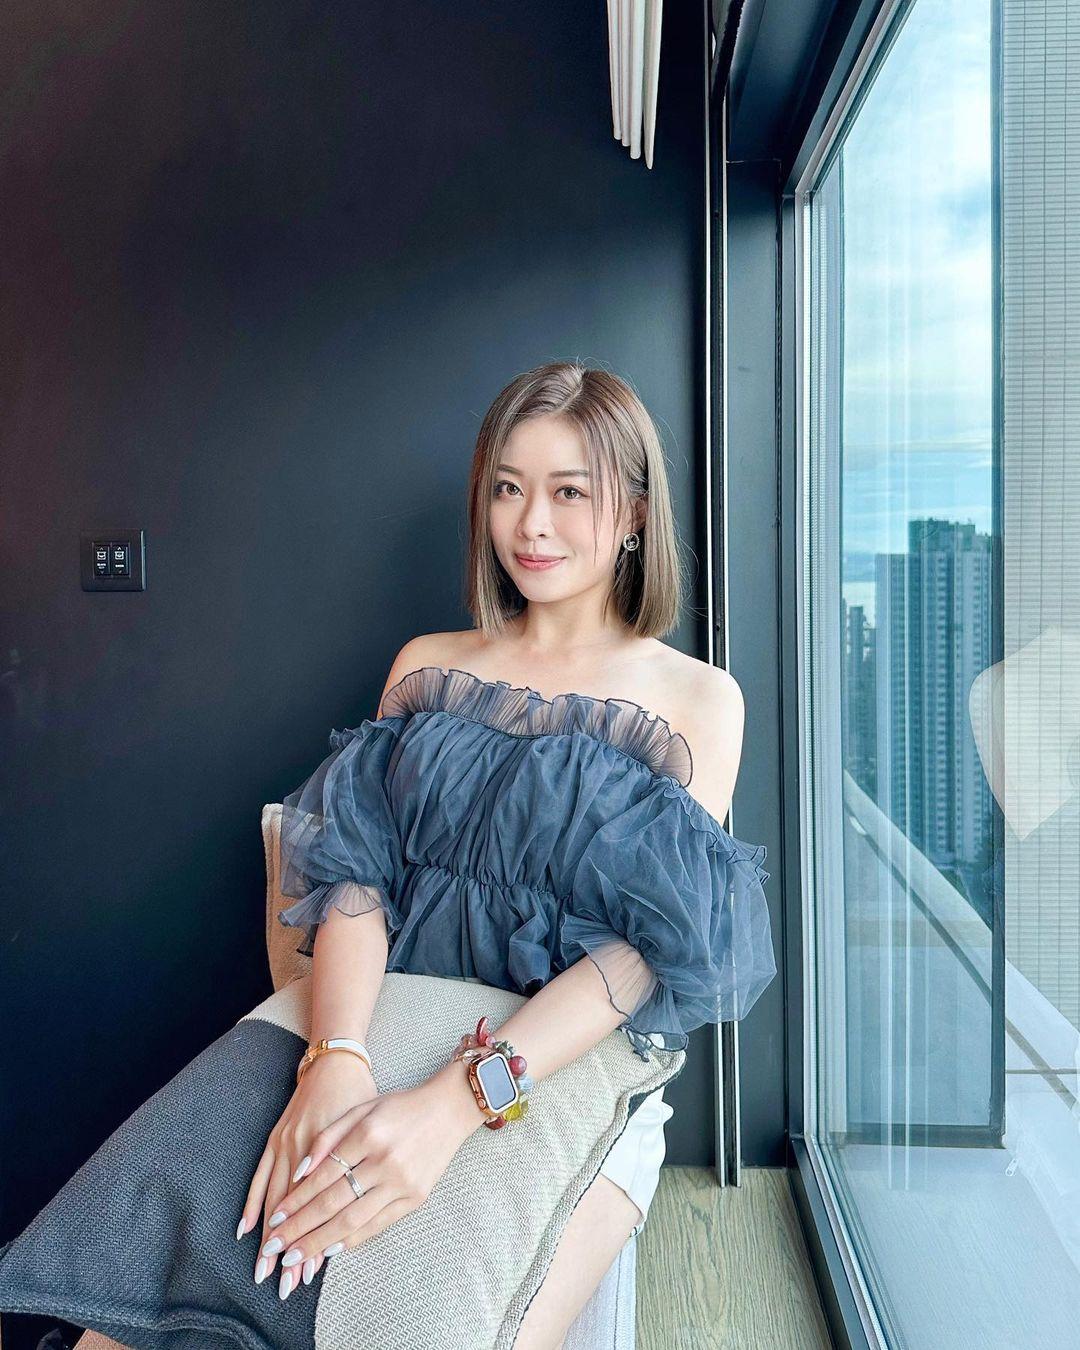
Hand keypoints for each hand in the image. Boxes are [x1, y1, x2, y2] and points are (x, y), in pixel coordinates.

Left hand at [252, 1062, 480, 1299]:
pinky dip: (351, 1239)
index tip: (273, 1220)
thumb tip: (298, 1172)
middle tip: (274, 1248)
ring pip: (352, 1220)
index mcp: (368, 1134)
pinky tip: (330, 1250)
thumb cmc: (400, 1107)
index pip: (322, 1176)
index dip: (295, 1200)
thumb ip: (328, 1136)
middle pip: (332, 1203)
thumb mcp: (362, 1107)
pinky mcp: (416, 1198)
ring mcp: (402, 1183)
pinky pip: (377, 1225)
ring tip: (295, 1258)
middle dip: (299, 1228)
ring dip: (319, 1242)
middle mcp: (384, 1161)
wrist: (449, 1110)